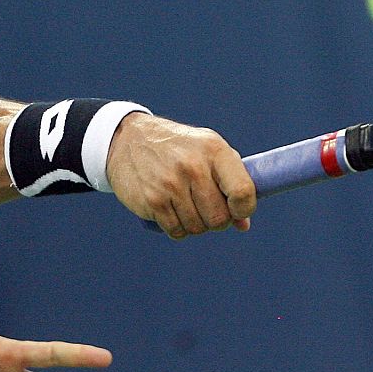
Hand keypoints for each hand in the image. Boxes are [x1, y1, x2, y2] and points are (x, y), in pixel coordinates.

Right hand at [104, 113, 255, 237]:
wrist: (128, 140)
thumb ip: (230, 182)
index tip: (237, 209)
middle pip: (220, 218)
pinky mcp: (153, 200)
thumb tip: (242, 224)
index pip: (243, 191)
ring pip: (198, 228)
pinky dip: (177, 227)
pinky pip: (177, 231)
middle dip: (217, 220)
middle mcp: (193, 166)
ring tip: (186, 205)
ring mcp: (171, 184)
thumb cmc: (178, 148)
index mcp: (214, 150)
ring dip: (195, 224)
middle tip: (206, 208)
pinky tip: (171, 209)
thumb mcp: (207, 151)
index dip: (244, 208)